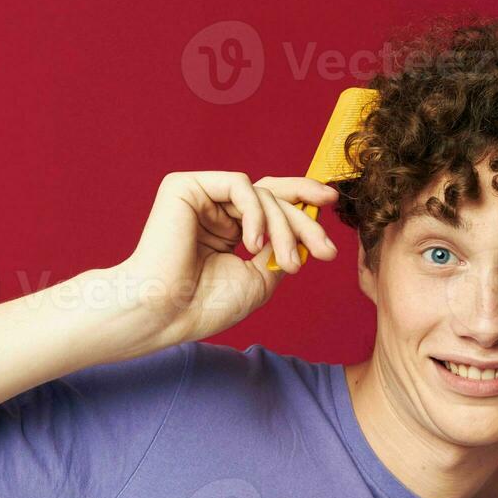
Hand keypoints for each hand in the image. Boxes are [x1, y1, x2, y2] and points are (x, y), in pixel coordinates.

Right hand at [116, 171, 340, 344]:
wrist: (165, 313)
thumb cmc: (204, 305)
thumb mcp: (260, 278)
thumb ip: (281, 249)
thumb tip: (305, 227)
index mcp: (228, 230)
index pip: (271, 205)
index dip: (302, 200)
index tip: (331, 204)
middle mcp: (214, 209)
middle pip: (272, 197)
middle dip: (304, 223)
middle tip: (325, 250)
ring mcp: (200, 196)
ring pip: (262, 194)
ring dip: (283, 228)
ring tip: (284, 263)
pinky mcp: (185, 186)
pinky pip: (239, 184)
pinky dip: (255, 212)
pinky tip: (252, 242)